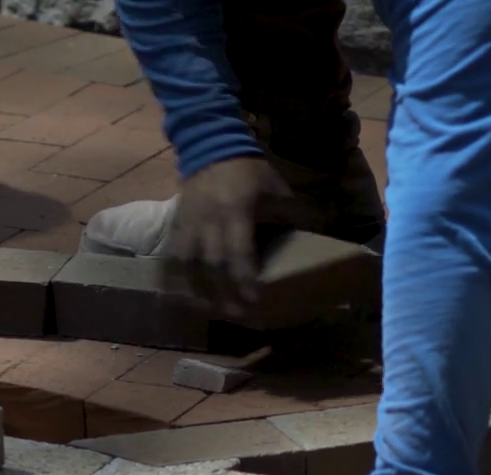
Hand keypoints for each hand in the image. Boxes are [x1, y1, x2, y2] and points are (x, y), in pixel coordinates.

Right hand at [167, 156, 303, 313]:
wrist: (210, 145)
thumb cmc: (248, 170)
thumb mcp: (276, 188)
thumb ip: (289, 214)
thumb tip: (315, 237)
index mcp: (236, 211)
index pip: (238, 252)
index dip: (244, 279)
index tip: (253, 300)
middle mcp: (209, 220)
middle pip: (212, 264)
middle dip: (223, 292)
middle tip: (236, 313)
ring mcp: (189, 222)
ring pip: (189, 263)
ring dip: (200, 289)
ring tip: (211, 309)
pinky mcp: (177, 223)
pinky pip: (175, 254)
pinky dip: (181, 275)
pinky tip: (189, 291)